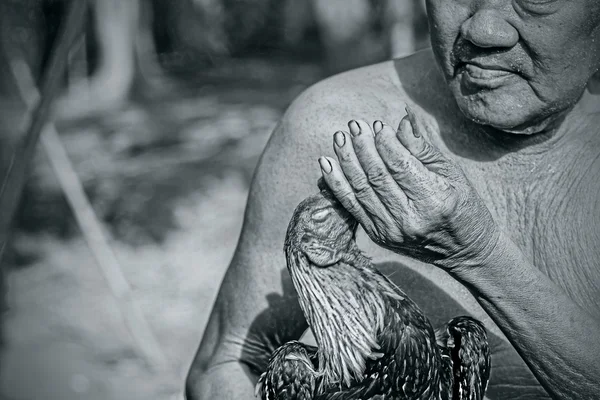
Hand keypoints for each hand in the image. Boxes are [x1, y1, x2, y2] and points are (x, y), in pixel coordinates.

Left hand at [318, 107, 499, 269]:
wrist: (463, 251)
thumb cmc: (462, 206)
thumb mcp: (452, 174)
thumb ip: (423, 149)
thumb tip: (401, 122)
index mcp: (434, 201)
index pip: (401, 166)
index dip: (385, 143)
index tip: (376, 125)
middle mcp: (410, 219)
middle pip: (377, 177)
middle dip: (362, 147)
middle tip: (353, 125)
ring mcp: (391, 231)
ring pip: (361, 190)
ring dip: (346, 161)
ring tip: (339, 139)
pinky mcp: (378, 236)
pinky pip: (352, 206)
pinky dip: (337, 184)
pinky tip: (327, 164)